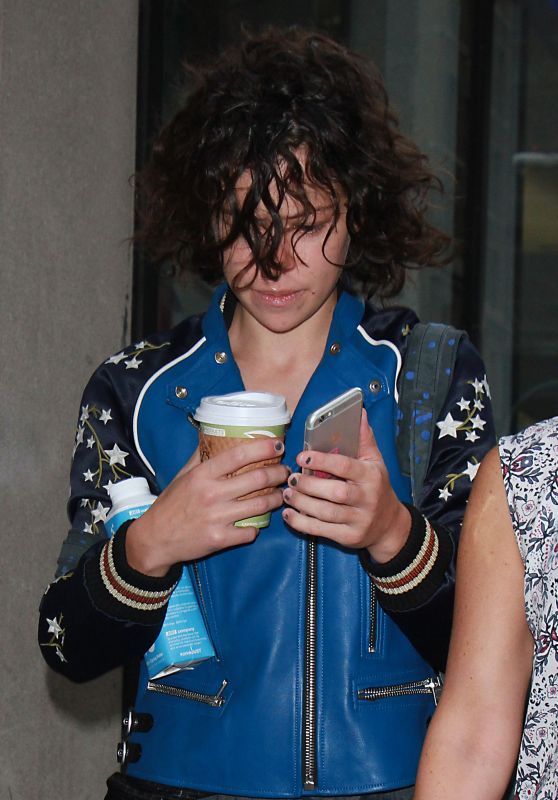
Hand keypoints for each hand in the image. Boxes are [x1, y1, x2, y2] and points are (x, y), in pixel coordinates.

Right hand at [126, 438, 289, 575]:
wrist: (155, 539)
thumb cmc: (171, 504)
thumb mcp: (182, 476)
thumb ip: (199, 457)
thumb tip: (215, 436)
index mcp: (202, 475)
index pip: (239, 455)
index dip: (263, 448)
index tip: (278, 444)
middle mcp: (212, 494)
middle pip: (257, 479)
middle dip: (278, 473)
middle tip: (284, 471)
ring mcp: (217, 518)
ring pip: (261, 505)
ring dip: (276, 498)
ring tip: (280, 494)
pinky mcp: (220, 539)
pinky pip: (250, 531)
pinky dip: (257, 527)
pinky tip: (257, 522)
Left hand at [282, 410, 409, 561]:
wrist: (388, 525)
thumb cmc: (376, 487)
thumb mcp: (375, 462)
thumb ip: (364, 438)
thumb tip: (359, 412)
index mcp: (371, 476)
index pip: (345, 466)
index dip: (322, 460)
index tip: (303, 456)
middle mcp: (367, 498)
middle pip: (335, 492)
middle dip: (309, 485)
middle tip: (292, 477)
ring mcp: (359, 520)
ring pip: (326, 513)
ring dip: (302, 503)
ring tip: (288, 494)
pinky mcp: (349, 537)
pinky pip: (322, 531)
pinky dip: (302, 523)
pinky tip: (289, 514)